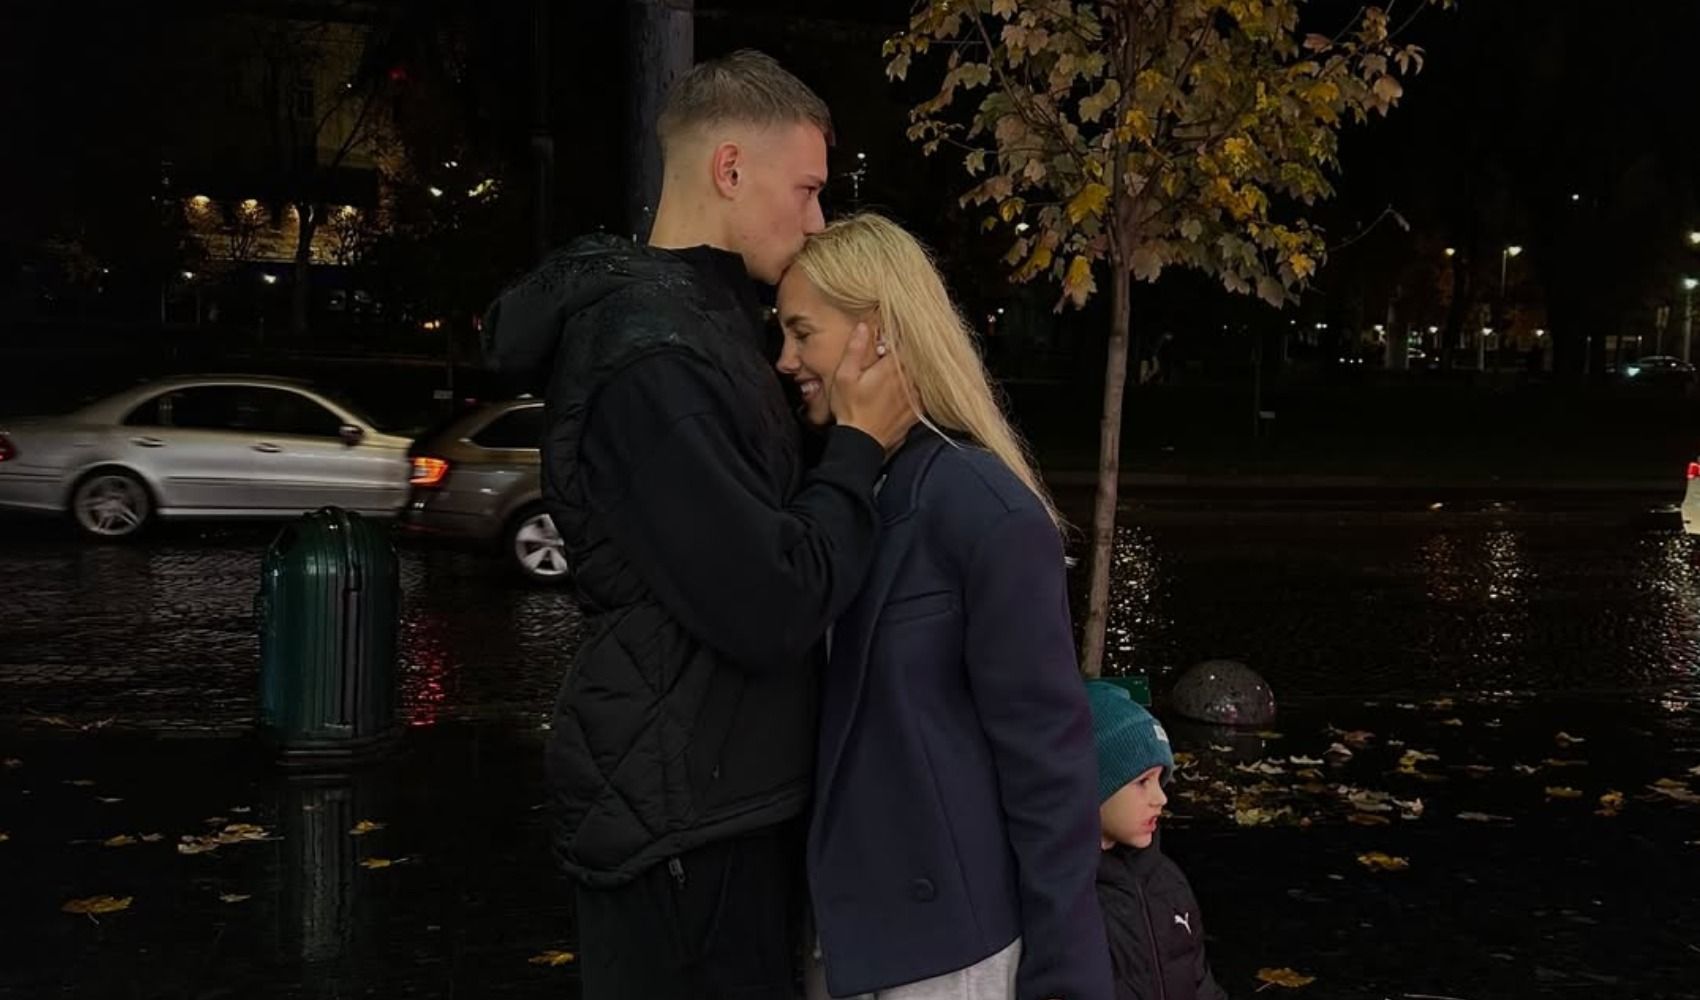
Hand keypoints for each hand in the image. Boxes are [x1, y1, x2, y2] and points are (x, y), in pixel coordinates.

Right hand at [828, 322, 916, 451]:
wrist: (861, 442)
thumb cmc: (850, 409)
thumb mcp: (844, 376)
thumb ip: (855, 349)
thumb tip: (864, 326)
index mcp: (892, 368)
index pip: (904, 343)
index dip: (900, 338)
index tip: (893, 338)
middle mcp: (908, 381)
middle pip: (916, 358)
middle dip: (909, 352)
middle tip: (896, 354)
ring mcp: (916, 396)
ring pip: (922, 374)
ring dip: (916, 369)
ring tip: (904, 370)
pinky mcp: (917, 411)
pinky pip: (925, 393)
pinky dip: (921, 387)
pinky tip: (910, 388)